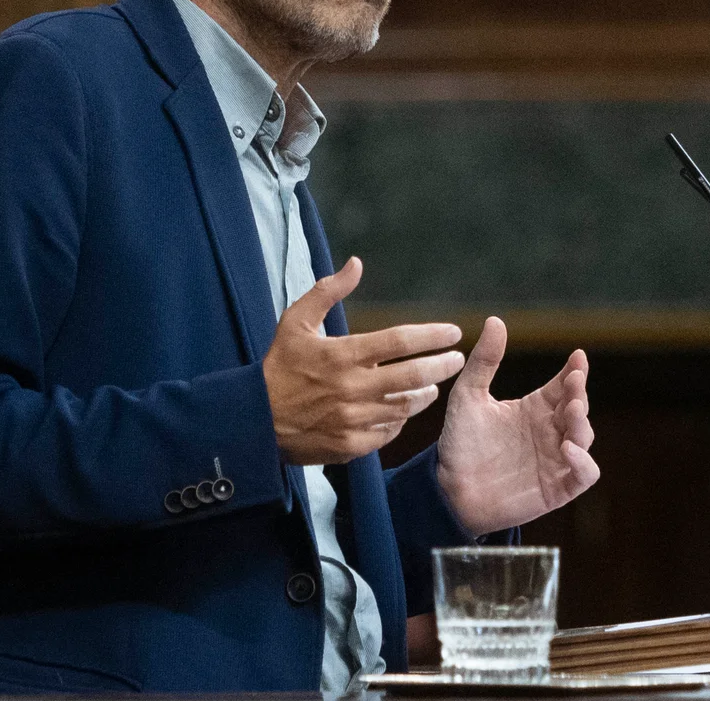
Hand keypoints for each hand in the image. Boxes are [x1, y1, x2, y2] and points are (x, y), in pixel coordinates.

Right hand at [262, 257, 465, 464]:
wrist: (253, 421)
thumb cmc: (278, 366)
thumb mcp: (295, 322)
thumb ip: (328, 291)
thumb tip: (357, 263)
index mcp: (341, 355)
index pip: (399, 341)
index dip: (432, 335)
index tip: (454, 332)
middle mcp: (350, 388)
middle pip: (413, 376)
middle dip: (442, 366)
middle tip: (456, 359)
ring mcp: (351, 420)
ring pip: (405, 407)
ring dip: (424, 395)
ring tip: (432, 386)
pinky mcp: (349, 446)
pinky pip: (388, 433)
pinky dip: (399, 421)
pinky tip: (402, 411)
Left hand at [435, 317, 598, 535]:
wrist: (447, 490)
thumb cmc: (460, 443)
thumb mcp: (467, 397)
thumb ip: (483, 362)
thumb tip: (495, 320)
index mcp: (534, 408)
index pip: (563, 385)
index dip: (574, 370)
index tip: (577, 356)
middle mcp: (550, 431)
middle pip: (578, 407)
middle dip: (579, 392)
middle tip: (573, 382)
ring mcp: (556, 459)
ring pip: (585, 437)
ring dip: (583, 423)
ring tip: (571, 411)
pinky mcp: (557, 488)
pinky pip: (585, 474)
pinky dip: (584, 462)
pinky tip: (568, 449)